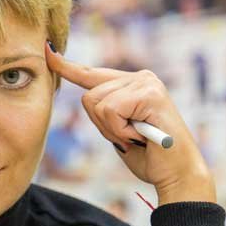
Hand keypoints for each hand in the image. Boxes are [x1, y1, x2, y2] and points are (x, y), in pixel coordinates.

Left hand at [45, 43, 215, 205]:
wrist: (177, 174)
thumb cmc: (150, 157)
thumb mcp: (119, 130)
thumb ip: (106, 112)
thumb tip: (88, 99)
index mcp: (132, 85)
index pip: (92, 74)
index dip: (67, 67)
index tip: (48, 51)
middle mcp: (140, 78)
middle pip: (88, 96)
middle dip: (101, 125)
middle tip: (128, 137)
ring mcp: (146, 83)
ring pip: (96, 103)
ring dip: (112, 129)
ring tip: (136, 137)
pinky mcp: (149, 93)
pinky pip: (110, 110)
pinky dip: (119, 130)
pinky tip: (139, 135)